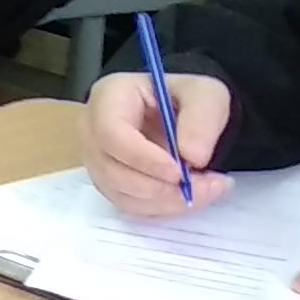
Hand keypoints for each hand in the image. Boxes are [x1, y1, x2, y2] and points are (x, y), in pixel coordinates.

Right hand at [84, 70, 234, 216]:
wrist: (181, 117)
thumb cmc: (184, 99)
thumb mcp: (205, 94)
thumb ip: (202, 118)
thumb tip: (194, 157)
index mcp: (109, 97)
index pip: (111, 133)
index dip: (143, 158)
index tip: (179, 172)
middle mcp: (94, 131)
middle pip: (112, 170)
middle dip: (160, 186)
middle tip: (206, 186)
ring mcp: (99, 161)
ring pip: (122, 193)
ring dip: (166, 199)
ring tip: (205, 189)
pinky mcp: (111, 185)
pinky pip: (131, 205)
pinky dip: (162, 206)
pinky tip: (190, 194)